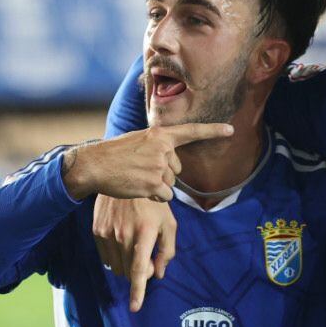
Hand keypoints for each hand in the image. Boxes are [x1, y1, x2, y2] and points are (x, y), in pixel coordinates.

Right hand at [62, 124, 232, 201]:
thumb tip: (172, 161)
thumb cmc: (114, 154)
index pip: (191, 131)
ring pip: (170, 184)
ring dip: (156, 186)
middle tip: (140, 169)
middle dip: (163, 173)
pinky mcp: (154, 183)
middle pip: (176, 169)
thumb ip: (158, 146)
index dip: (213, 131)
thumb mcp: (139, 140)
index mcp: (160, 134)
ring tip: (136, 177)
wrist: (95, 165)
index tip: (230, 130)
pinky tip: (138, 188)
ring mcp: (159, 166)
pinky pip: (165, 196)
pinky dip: (155, 196)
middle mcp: (163, 148)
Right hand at [93, 196, 176, 311]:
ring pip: (117, 267)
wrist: (124, 178)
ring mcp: (108, 234)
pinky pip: (106, 258)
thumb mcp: (169, 223)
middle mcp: (124, 236)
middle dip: (141, 272)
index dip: (138, 292)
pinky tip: (123, 243)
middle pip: (130, 272)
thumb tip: (159, 274)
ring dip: (128, 266)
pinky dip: (116, 258)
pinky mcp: (97, 231)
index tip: (135, 308)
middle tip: (148, 257)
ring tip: (135, 247)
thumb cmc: (153, 203)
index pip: (140, 270)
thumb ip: (167, 251)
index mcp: (145, 234)